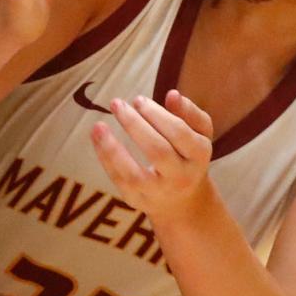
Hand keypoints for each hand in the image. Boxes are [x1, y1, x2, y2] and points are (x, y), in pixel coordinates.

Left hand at [91, 89, 213, 224]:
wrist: (183, 201)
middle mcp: (181, 177)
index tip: (138, 100)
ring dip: (113, 148)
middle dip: (135, 125)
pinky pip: (119, 181)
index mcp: (199, 156)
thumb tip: (172, 94)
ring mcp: (159, 192)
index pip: (179, 133)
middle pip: (158, 151)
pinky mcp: (138, 201)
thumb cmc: (188, 155)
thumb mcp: (199, 133)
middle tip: (117, 104)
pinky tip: (96, 138)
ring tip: (98, 126)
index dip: (157, 115)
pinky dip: (106, 159)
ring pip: (134, 174)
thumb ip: (189, 112)